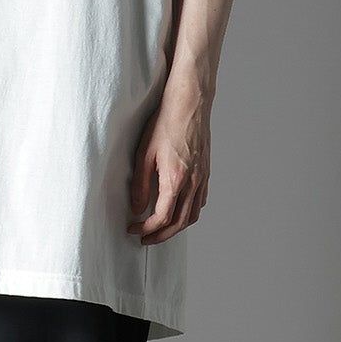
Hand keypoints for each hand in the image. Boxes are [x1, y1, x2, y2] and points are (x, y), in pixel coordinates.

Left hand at [126, 88, 210, 243]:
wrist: (190, 103)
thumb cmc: (166, 122)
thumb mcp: (144, 153)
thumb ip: (140, 184)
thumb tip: (136, 208)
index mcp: (176, 179)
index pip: (162, 217)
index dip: (146, 228)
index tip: (133, 228)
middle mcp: (193, 182)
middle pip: (179, 223)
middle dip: (161, 235)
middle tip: (145, 238)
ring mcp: (203, 178)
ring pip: (192, 215)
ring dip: (176, 227)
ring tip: (160, 229)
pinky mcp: (206, 171)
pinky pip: (200, 201)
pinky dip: (189, 212)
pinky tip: (178, 209)